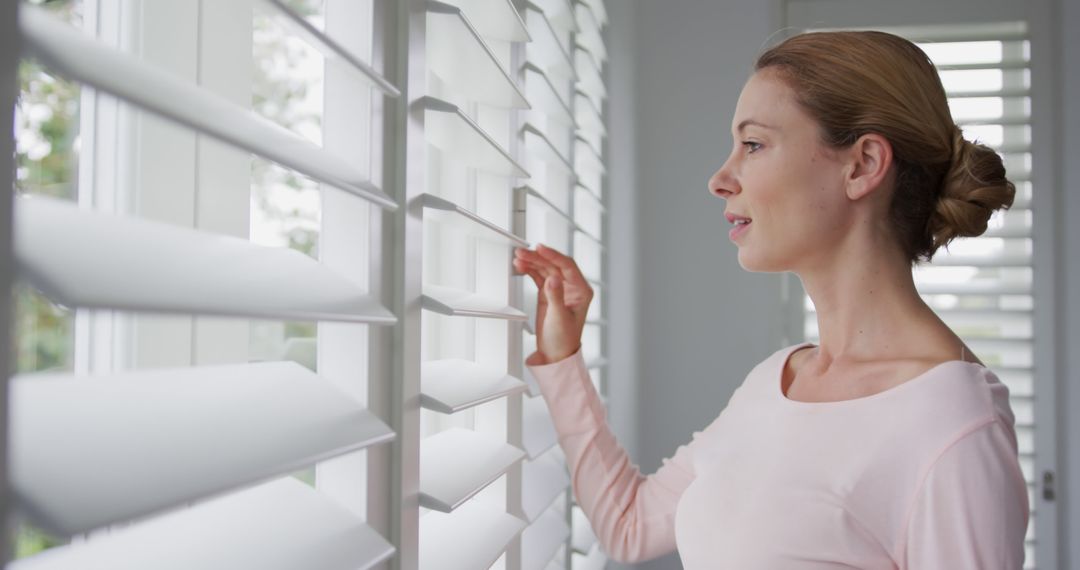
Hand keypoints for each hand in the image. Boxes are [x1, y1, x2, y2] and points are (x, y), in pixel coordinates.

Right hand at [513, 244, 593, 363]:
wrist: (555, 354)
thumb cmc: (563, 340)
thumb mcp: (559, 318)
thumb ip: (556, 297)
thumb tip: (553, 278)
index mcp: (582, 291)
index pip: (567, 266)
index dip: (553, 255)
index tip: (539, 248)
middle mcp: (572, 287)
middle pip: (554, 265)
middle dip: (538, 257)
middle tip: (522, 252)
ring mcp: (559, 289)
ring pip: (545, 269)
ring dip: (532, 262)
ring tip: (518, 257)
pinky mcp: (548, 294)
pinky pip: (539, 277)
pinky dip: (529, 271)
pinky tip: (520, 266)